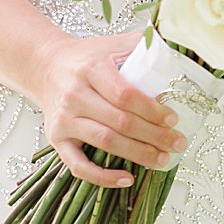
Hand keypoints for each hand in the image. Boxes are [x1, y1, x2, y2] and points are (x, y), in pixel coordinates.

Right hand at [34, 32, 188, 188]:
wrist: (46, 67)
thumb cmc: (87, 58)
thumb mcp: (112, 44)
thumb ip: (142, 45)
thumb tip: (177, 53)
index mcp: (92, 69)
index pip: (125, 95)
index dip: (152, 110)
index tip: (173, 119)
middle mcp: (74, 95)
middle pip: (119, 121)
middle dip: (154, 136)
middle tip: (178, 143)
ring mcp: (64, 119)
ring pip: (105, 142)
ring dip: (138, 155)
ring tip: (162, 159)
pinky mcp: (57, 139)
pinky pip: (78, 165)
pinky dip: (103, 177)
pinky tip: (127, 178)